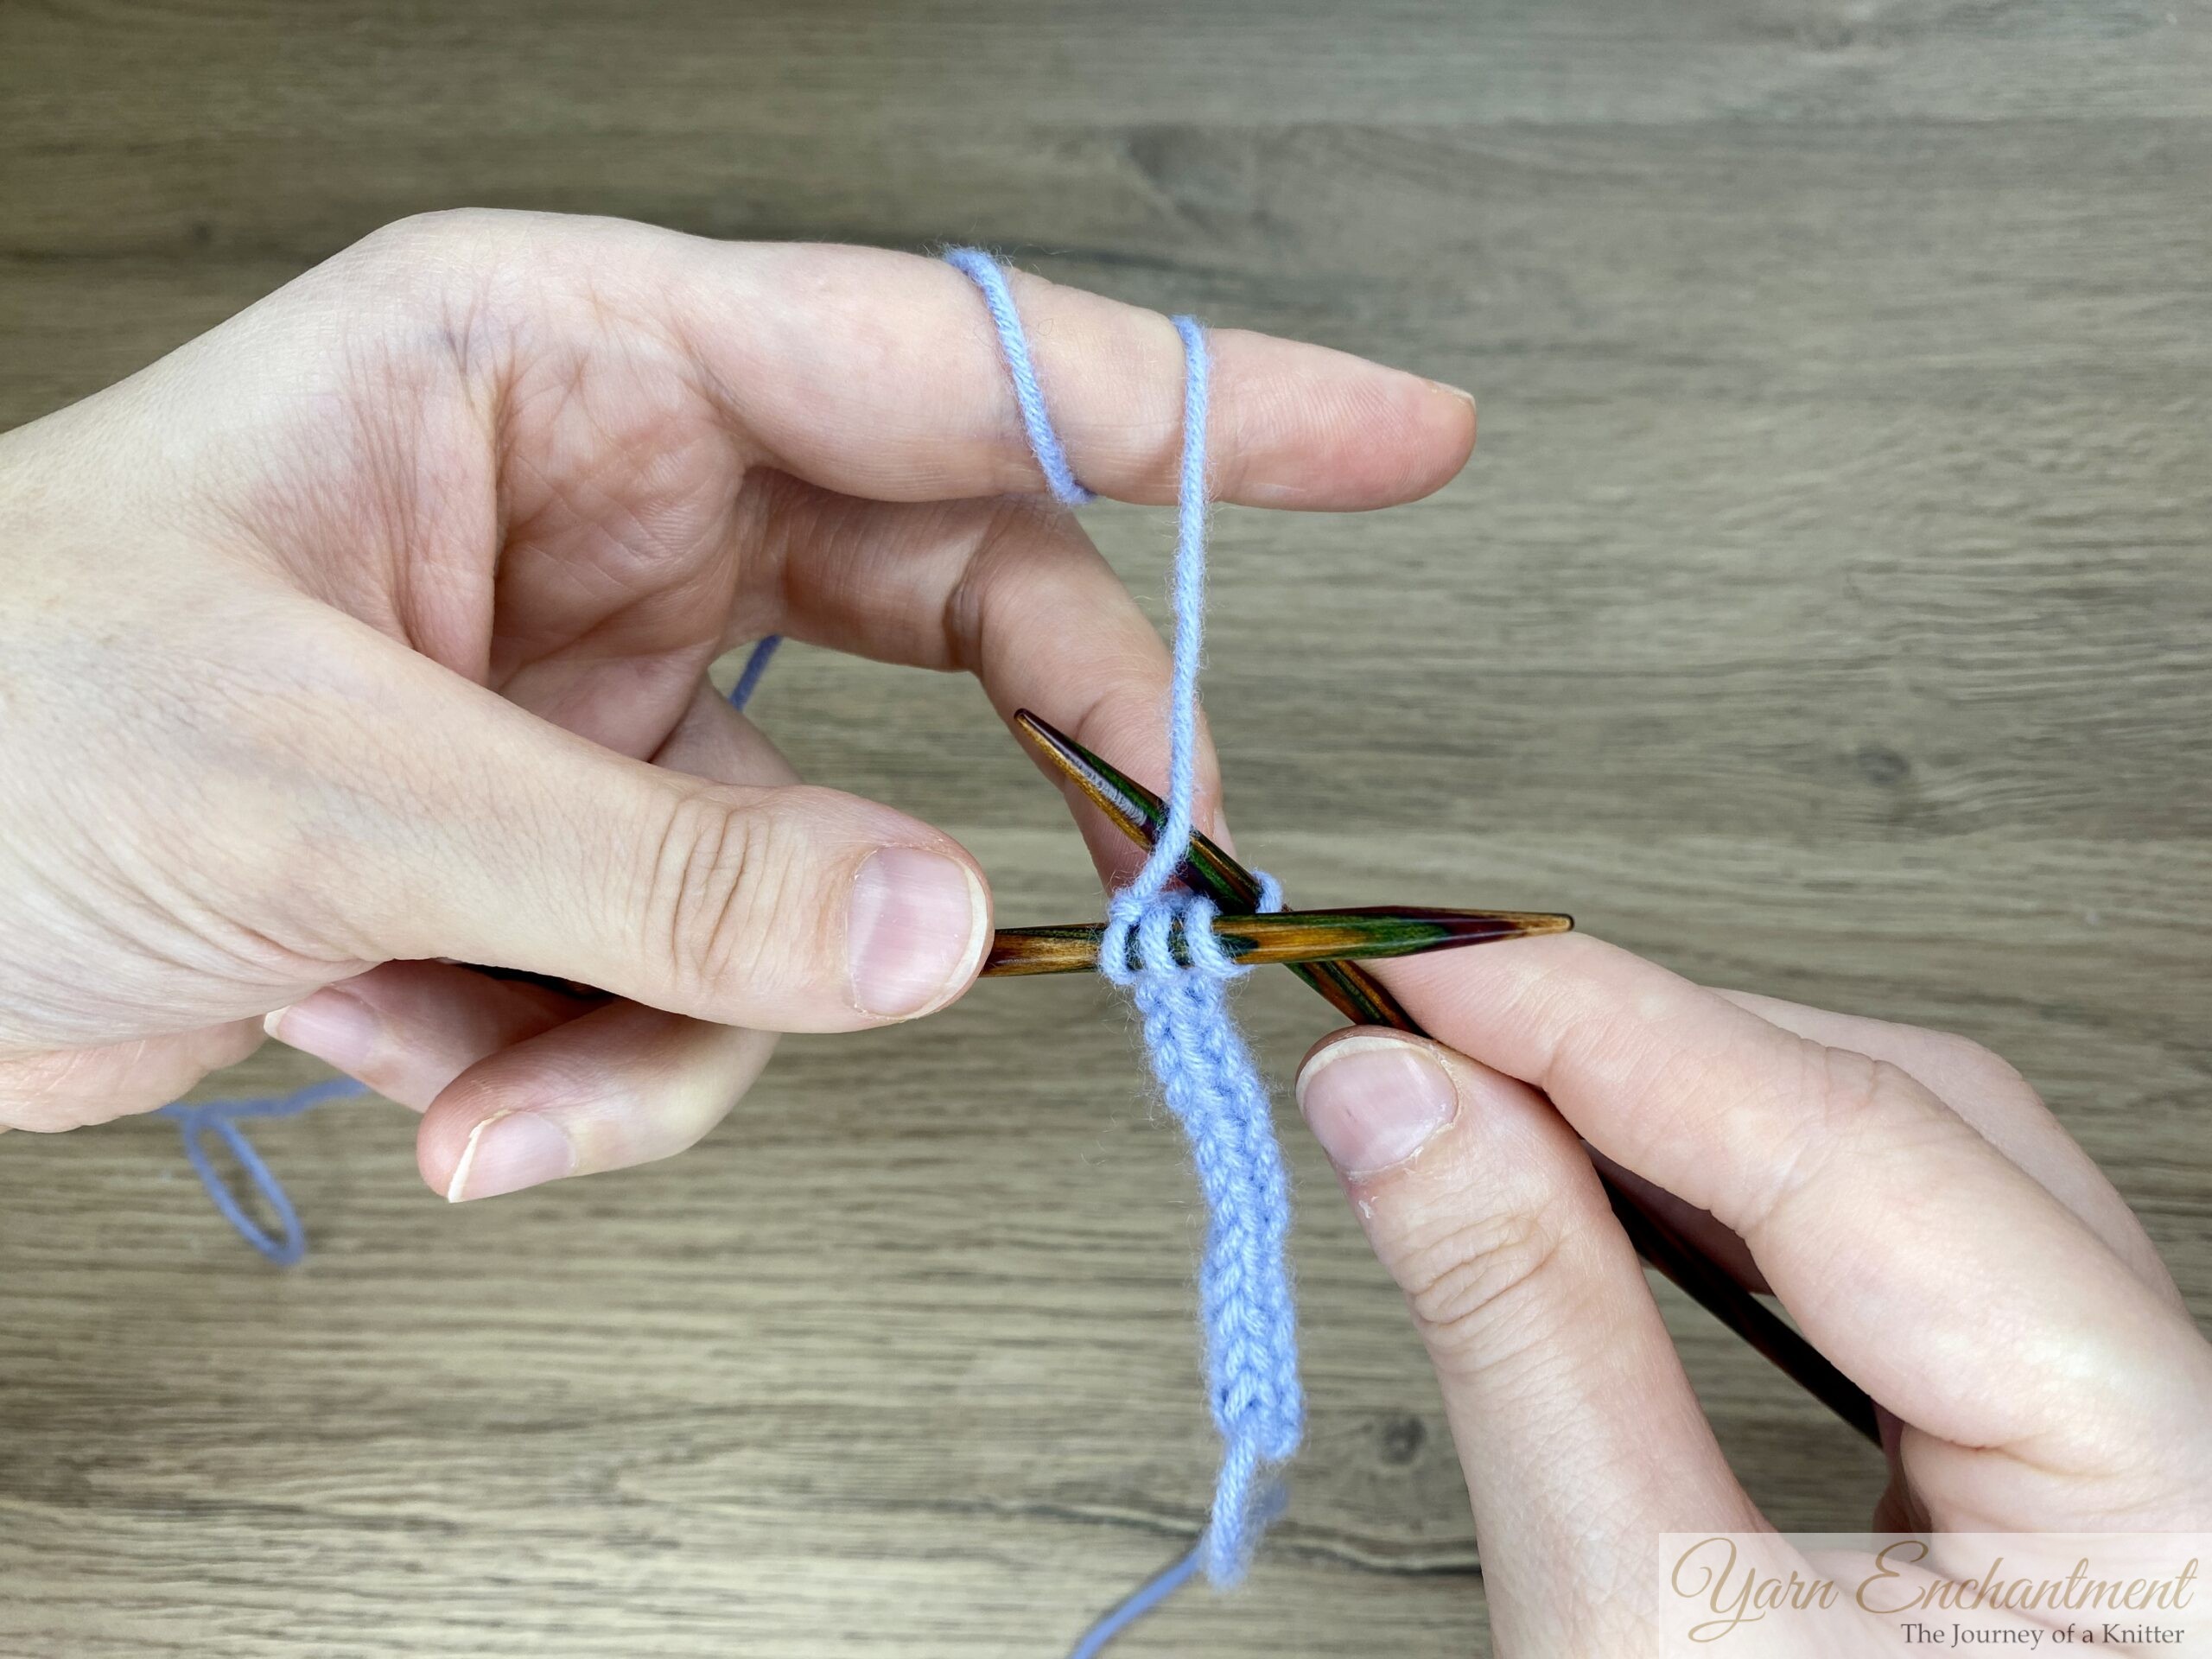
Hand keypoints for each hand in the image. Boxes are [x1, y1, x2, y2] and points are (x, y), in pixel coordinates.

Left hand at [0, 209, 1474, 1200]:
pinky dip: (606, 1084)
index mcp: (555, 365)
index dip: (1191, 402)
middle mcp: (609, 511)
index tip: (1390, 438)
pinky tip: (453, 1106)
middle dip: (1045, 753)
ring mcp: (607, 697)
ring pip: (829, 858)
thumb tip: (946, 929)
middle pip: (954, 607)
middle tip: (1160, 864)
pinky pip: (707, 985)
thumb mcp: (316, 774)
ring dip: (711, 1009)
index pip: (940, 355)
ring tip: (522, 1074)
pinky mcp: (575, 860)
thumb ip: (652, 864)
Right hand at [1293, 935, 2210, 1651]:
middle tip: (1432, 1013)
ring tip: (1495, 1080)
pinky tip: (1610, 1178)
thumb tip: (1396, 1103)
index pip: (1859, 1147)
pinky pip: (1902, 1259)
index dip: (1607, 1024)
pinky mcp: (2065, 1469)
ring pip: (1915, 1166)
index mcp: (2180, 1499)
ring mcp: (2149, 1450)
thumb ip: (1524, 1329)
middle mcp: (2206, 1445)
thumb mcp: (1636, 1634)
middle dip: (1650, 1045)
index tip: (1420, 961)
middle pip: (1915, 1119)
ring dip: (1687, 1103)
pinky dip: (1734, 1197)